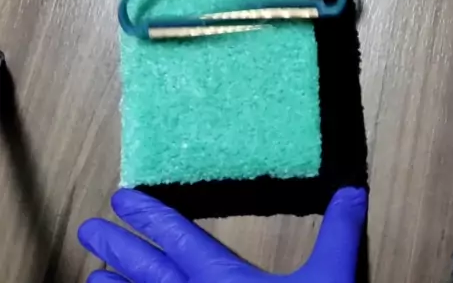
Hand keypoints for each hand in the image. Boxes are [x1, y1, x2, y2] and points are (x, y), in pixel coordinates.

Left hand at [78, 186, 366, 282]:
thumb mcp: (331, 280)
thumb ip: (339, 233)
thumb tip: (353, 190)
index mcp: (224, 280)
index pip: (178, 237)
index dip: (149, 215)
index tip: (121, 197)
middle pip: (148, 272)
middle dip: (118, 248)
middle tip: (88, 229)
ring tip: (92, 277)